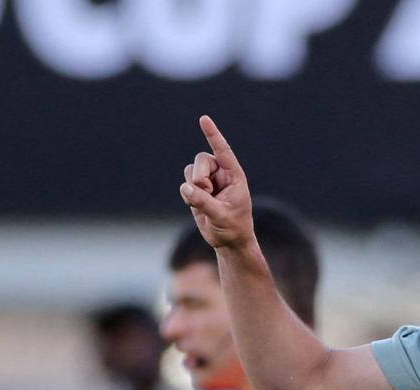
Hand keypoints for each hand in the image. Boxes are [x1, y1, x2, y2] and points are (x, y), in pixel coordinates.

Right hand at [179, 115, 253, 249]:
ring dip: (194, 186)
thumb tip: (186, 188)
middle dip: (199, 177)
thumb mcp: (221, 217)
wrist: (229, 240)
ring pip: (191, 170)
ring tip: (206, 202)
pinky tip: (198, 206)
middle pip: (201, 160)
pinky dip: (188, 194)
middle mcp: (221, 173)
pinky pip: (185, 182)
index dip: (213, 135)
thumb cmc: (233, 228)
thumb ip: (204, 202)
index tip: (203, 119)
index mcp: (234, 175)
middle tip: (207, 194)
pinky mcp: (197, 188)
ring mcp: (209, 179)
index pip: (223, 151)